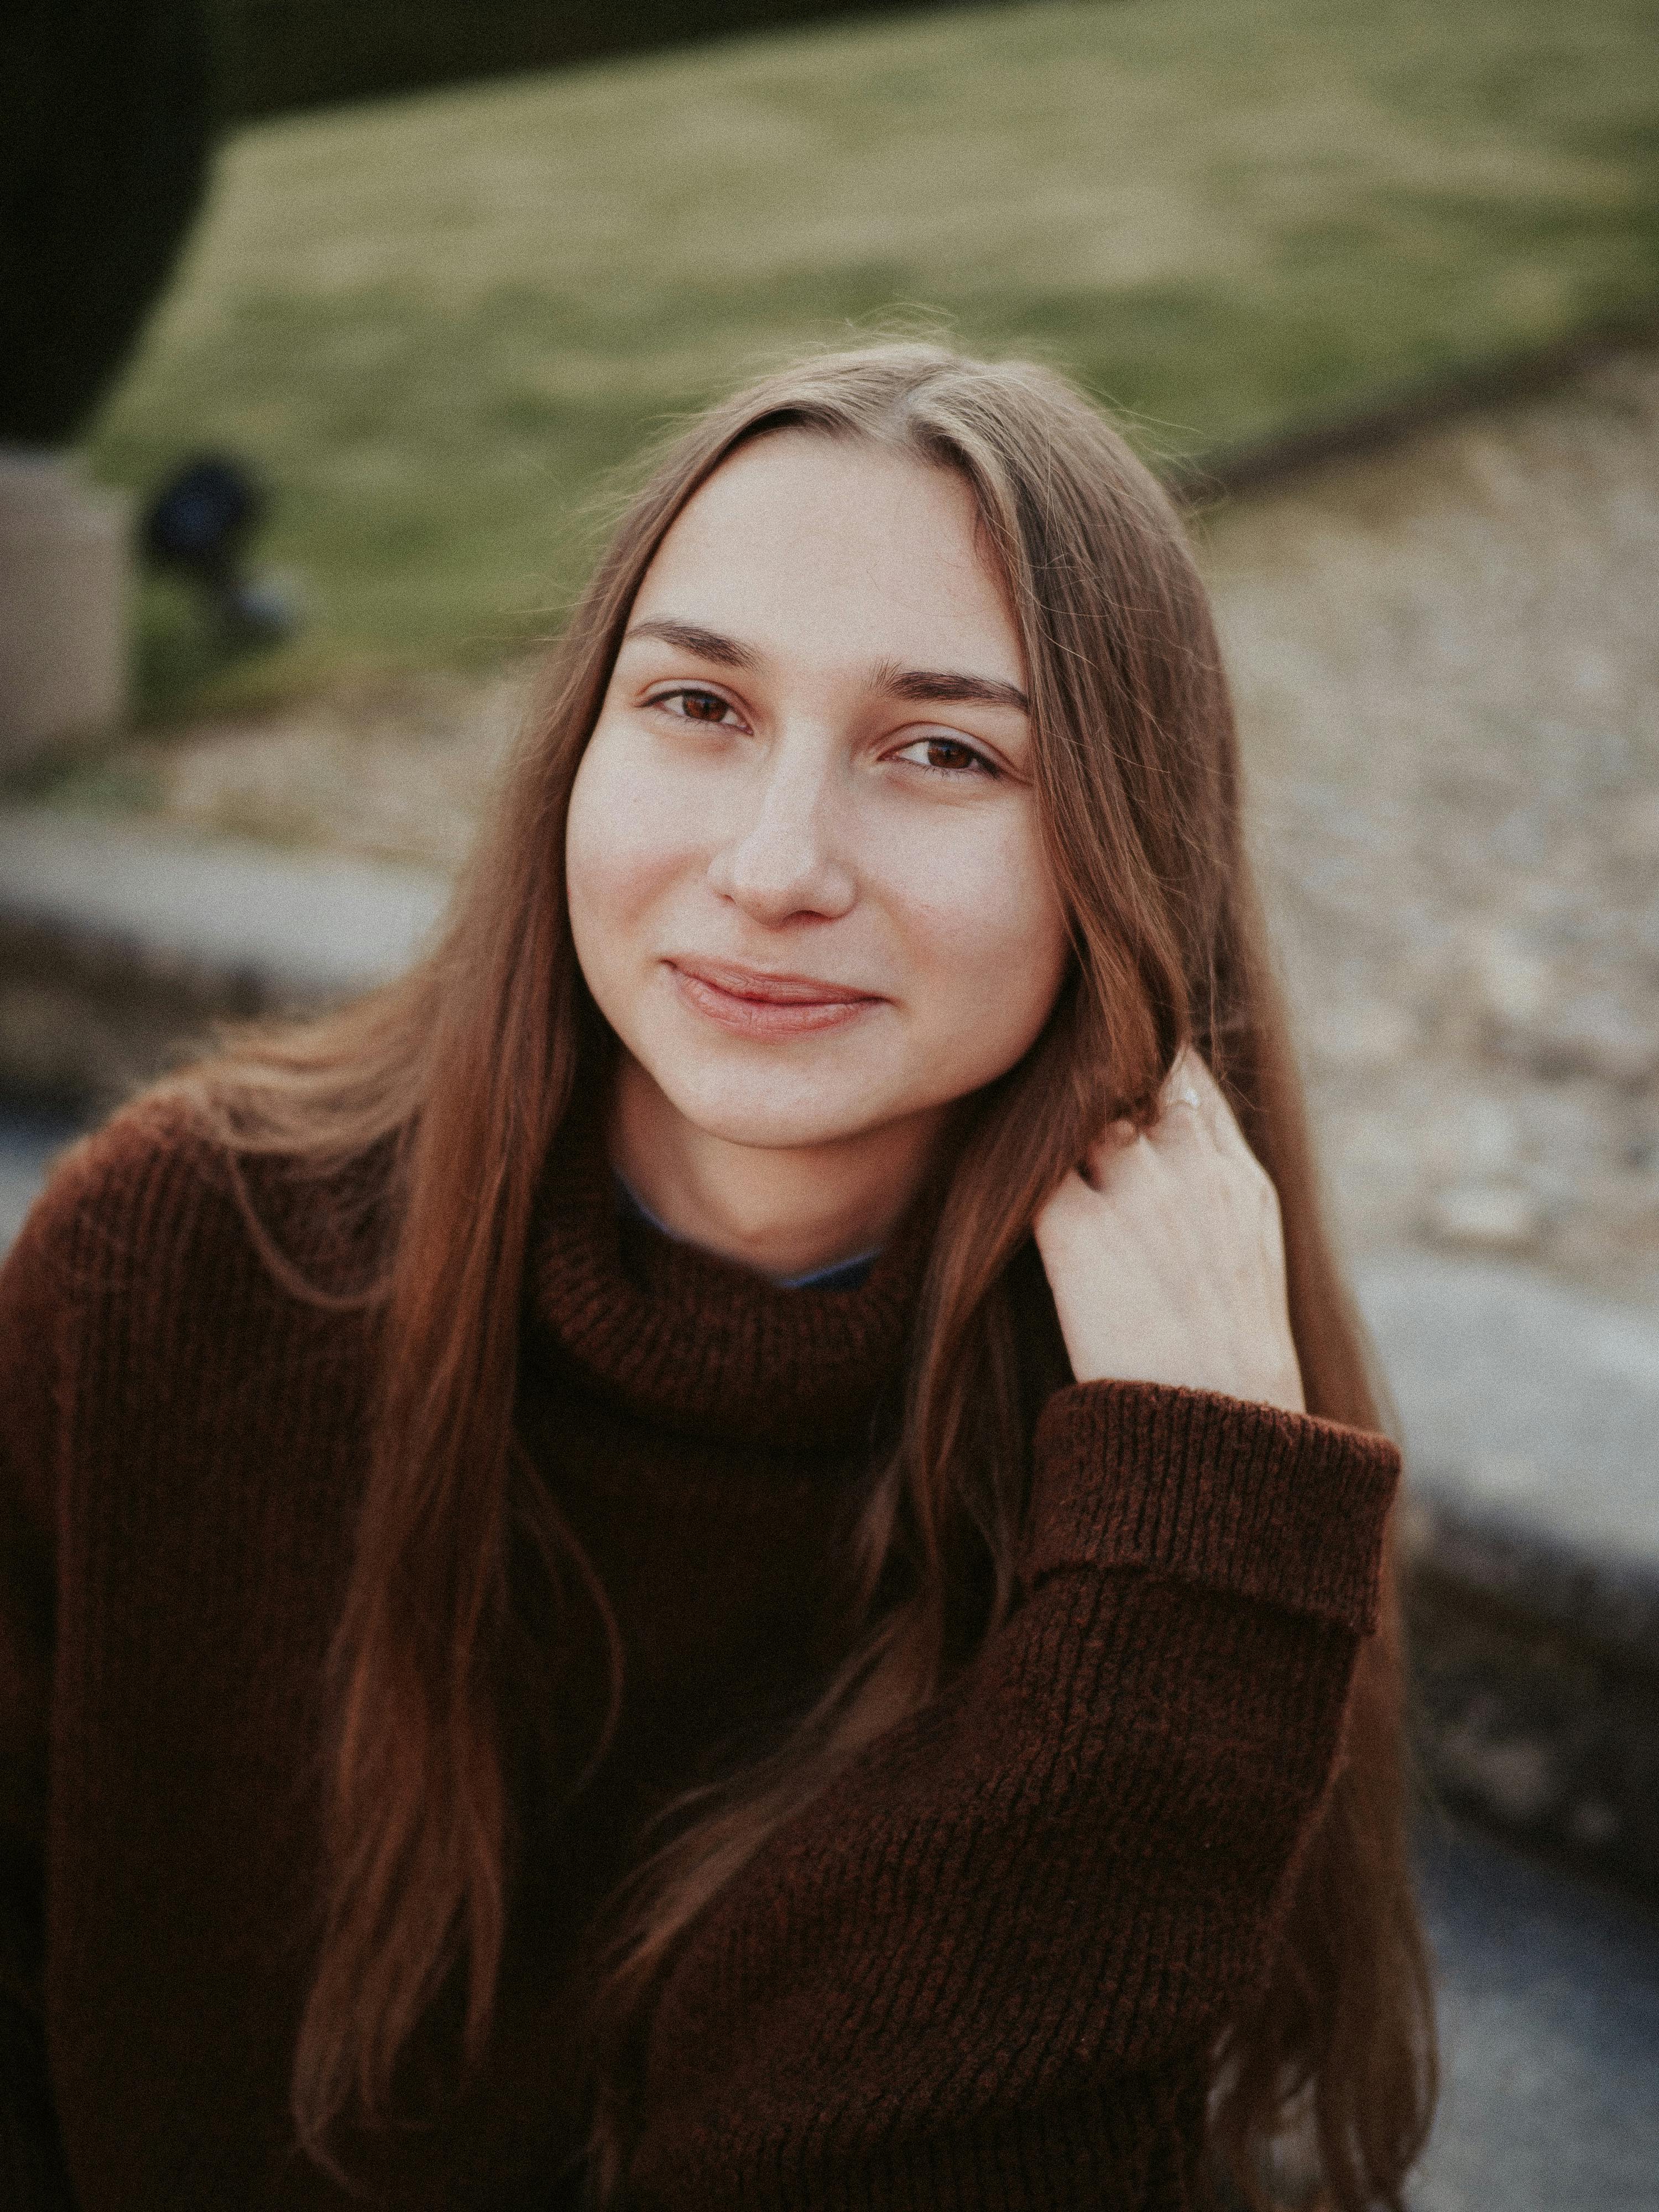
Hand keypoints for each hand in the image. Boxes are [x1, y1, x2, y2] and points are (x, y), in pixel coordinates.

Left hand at [1033, 1052, 1305, 1414]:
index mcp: (1239, 1180)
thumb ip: (1212, 1186)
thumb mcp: (1248, 1255)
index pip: (1185, 1078)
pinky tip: (991, 1178)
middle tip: (1042, 1088)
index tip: (1107, 1071)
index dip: (1142, 1066)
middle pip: (1128, 1074)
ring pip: (1076, 1109)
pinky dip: (1009, 1164)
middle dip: (1089, 1076)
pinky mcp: (1076, 1230)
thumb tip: (1168, 1135)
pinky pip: (1027, 1165)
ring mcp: (1137, 1196)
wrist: (1218, 1435)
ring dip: (1046, 1117)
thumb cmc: (1225, 1366)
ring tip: (1010, 1129)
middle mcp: (1193, 1172)